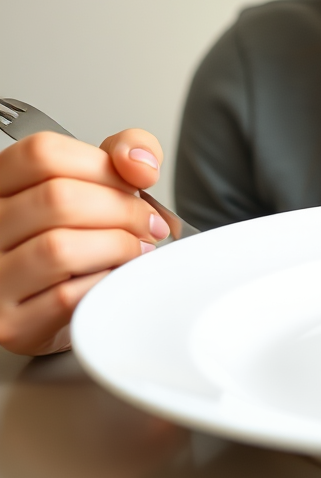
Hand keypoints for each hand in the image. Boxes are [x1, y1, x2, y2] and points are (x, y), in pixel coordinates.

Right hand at [0, 130, 168, 355]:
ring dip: (118, 247)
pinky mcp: (10, 325)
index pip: (43, 153)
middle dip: (122, 209)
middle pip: (57, 199)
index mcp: (1, 184)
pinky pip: (65, 297)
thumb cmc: (79, 234)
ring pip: (59, 248)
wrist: (59, 303)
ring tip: (136, 249)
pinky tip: (114, 277)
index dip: (102, 165)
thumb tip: (140, 163)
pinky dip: (105, 283)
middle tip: (149, 223)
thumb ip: (123, 152)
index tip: (136, 183)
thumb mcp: (97, 181)